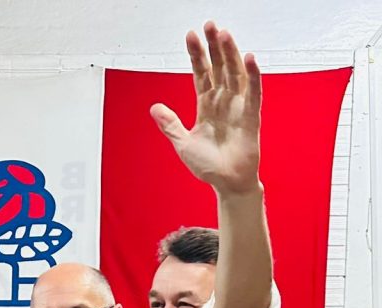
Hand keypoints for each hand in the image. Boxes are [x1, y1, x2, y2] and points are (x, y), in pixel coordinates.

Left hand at [151, 22, 261, 196]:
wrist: (226, 183)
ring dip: (231, 54)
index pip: (201, 74)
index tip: (191, 35)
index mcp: (206, 105)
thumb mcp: (182, 142)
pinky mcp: (251, 117)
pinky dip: (252, 76)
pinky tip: (250, 58)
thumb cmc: (208, 165)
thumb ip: (170, 124)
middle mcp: (224, 101)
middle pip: (219, 68)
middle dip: (214, 46)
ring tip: (224, 34)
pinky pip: (253, 93)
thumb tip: (154, 107)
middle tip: (209, 24)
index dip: (197, 55)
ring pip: (235, 74)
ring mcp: (238, 107)